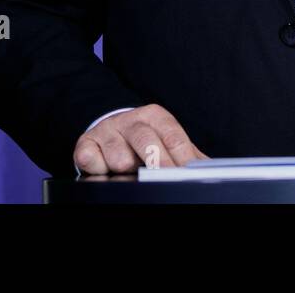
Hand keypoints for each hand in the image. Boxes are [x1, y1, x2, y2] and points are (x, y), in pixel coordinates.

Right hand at [73, 104, 209, 173]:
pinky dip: (99, 168)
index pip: (173, 136)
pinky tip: (104, 168)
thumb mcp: (166, 139)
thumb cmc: (143, 140)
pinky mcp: (86, 143)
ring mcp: (107, 131)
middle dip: (157, 162)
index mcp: (155, 116)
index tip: (188, 173)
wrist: (108, 128)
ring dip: (125, 167)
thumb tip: (209, 167)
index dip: (182, 157)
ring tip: (129, 169)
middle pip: (147, 141)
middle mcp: (131, 120)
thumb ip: (186, 152)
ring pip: (118, 156)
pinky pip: (91, 159)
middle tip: (165, 178)